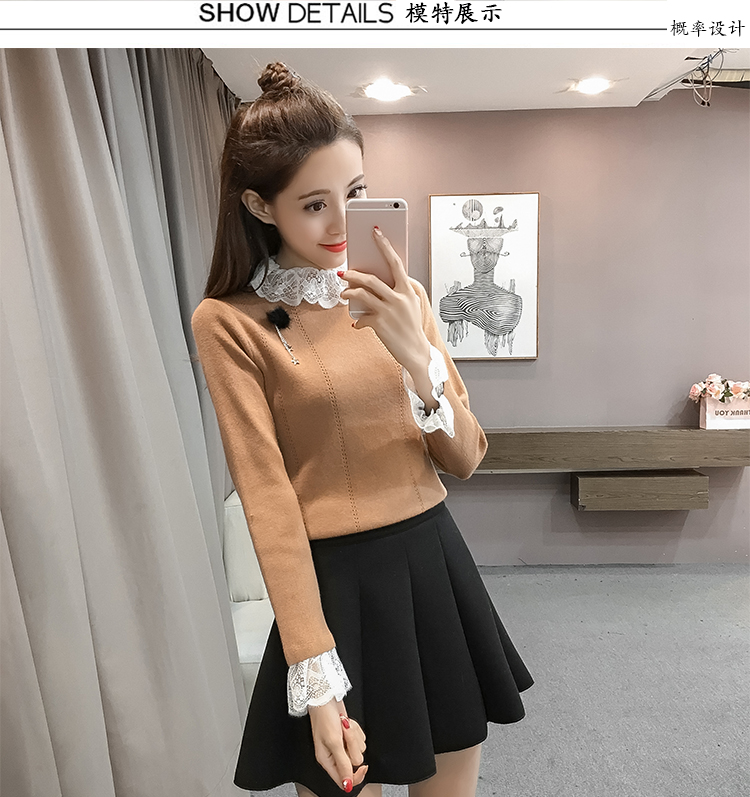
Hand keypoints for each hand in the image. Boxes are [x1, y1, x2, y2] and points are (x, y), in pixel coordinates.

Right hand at [308, 697, 367, 791]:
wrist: (326, 697)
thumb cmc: (324, 717)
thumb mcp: (333, 742)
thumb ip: (342, 764)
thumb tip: (347, 786)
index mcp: (327, 761)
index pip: (344, 780)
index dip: (355, 776)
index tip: (363, 766)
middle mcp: (335, 755)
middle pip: (354, 761)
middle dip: (352, 745)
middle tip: (344, 732)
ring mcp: (342, 744)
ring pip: (359, 749)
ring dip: (354, 735)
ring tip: (343, 724)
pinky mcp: (348, 735)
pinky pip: (360, 738)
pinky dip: (356, 729)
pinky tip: (346, 721)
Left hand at [340, 227, 430, 375]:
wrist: (416, 351)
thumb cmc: (410, 327)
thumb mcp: (410, 305)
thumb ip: (398, 291)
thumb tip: (376, 282)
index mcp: (407, 290)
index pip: (395, 262)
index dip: (384, 246)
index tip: (376, 232)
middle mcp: (399, 298)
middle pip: (372, 279)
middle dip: (354, 273)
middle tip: (343, 272)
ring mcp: (389, 311)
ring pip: (362, 294)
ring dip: (349, 292)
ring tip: (343, 293)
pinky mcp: (380, 324)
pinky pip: (362, 316)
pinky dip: (358, 320)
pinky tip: (357, 323)